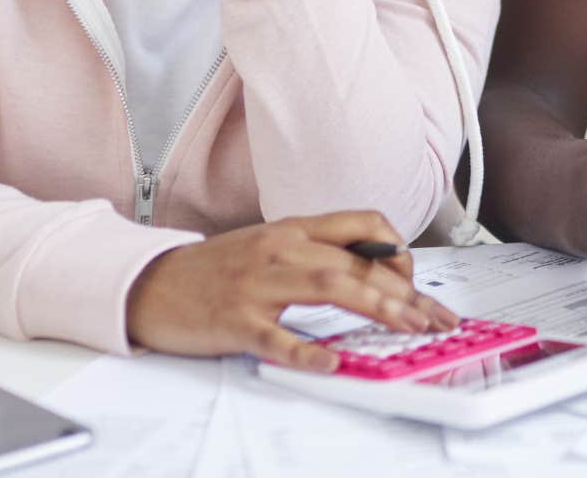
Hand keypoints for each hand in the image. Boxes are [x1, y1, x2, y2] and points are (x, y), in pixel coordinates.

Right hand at [125, 211, 458, 371]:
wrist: (151, 284)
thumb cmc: (216, 270)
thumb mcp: (271, 245)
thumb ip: (316, 250)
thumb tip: (373, 268)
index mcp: (293, 229)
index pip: (363, 225)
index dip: (399, 251)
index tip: (415, 281)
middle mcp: (281, 249)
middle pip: (357, 263)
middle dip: (406, 291)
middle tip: (434, 317)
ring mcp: (258, 284)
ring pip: (330, 287)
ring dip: (379, 308)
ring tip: (409, 328)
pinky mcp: (236, 321)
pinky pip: (277, 338)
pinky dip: (307, 351)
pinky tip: (332, 361)